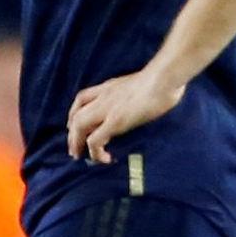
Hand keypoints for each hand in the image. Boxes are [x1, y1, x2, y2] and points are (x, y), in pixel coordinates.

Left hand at [67, 67, 185, 163]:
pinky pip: (95, 139)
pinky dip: (95, 151)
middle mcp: (103, 97)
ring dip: (77, 143)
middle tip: (75, 150)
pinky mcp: (115, 121)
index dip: (73, 114)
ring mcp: (107, 109)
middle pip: (76, 116)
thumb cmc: (160, 80)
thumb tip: (137, 104)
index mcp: (108, 87)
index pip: (81, 99)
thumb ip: (130, 93)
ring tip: (81, 156)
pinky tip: (104, 158)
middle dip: (72, 134)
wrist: (163, 78)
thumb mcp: (137, 84)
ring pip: (79, 126)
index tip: (73, 127)